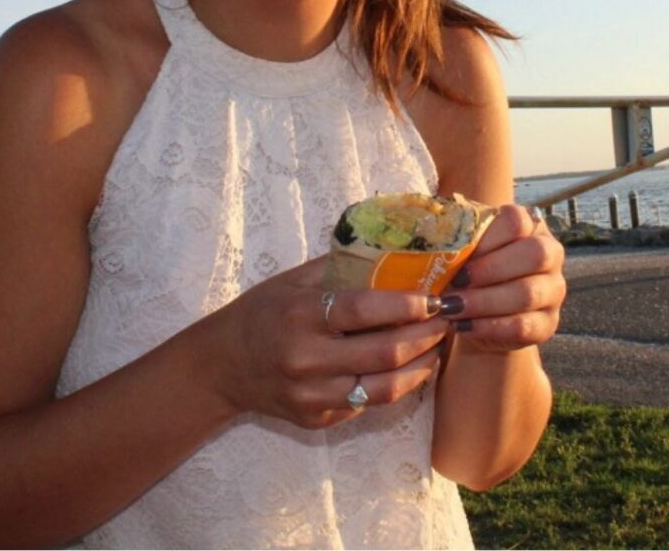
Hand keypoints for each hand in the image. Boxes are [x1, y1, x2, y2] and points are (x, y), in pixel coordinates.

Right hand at [209, 256, 448, 429]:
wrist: (222, 365)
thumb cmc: (261, 312)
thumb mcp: (291, 281)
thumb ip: (337, 268)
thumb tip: (389, 249)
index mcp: (300, 315)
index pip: (363, 310)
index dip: (406, 305)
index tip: (435, 298)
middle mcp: (306, 358)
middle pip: (382, 353)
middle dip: (425, 336)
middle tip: (446, 321)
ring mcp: (311, 395)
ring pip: (383, 389)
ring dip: (420, 367)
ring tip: (435, 348)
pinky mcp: (316, 420)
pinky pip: (365, 404)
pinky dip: (393, 386)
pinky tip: (406, 368)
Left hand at [439, 204, 565, 353]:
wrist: (480, 308)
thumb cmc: (468, 264)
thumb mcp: (463, 245)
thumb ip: (455, 237)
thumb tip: (428, 239)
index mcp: (530, 223)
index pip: (516, 221)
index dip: (486, 237)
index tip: (456, 252)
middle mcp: (550, 253)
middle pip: (534, 254)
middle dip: (489, 270)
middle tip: (455, 282)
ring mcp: (553, 289)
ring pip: (527, 293)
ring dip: (483, 302)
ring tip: (450, 307)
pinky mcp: (548, 323)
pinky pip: (523, 326)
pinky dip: (489, 327)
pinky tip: (463, 326)